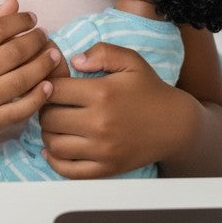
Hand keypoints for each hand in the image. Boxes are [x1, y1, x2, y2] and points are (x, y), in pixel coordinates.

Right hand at [0, 10, 57, 147]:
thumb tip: (15, 3)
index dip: (19, 21)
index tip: (32, 18)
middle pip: (13, 53)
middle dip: (35, 41)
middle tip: (44, 35)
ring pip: (21, 80)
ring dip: (43, 65)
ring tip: (53, 55)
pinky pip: (21, 110)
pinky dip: (38, 97)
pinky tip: (49, 85)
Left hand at [39, 42, 195, 177]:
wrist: (176, 125)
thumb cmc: (149, 89)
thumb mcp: (130, 60)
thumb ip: (100, 52)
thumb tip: (73, 61)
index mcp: (101, 94)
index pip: (53, 90)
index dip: (47, 83)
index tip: (52, 83)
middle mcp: (99, 124)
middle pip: (49, 118)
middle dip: (45, 108)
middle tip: (52, 103)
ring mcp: (102, 150)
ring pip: (54, 144)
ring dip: (47, 132)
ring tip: (55, 122)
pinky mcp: (106, 169)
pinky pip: (68, 170)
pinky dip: (55, 160)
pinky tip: (54, 147)